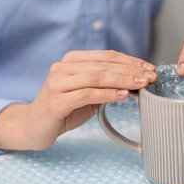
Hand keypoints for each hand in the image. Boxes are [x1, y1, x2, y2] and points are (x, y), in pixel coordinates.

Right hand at [0, 50, 156, 150]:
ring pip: (97, 76)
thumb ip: (106, 85)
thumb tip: (137, 81)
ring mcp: (57, 83)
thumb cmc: (63, 109)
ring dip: (123, 80)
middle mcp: (63, 67)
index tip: (149, 68)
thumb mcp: (88, 93)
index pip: (107, 56)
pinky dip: (107, 94)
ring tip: (142, 84)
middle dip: (131, 70)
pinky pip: (86, 94)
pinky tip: (122, 96)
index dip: (131, 61)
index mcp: (73, 60)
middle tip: (151, 76)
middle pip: (104, 64)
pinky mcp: (56, 101)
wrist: (32, 127)